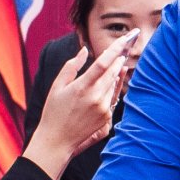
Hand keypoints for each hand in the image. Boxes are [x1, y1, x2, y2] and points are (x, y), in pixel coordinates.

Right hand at [23, 30, 134, 179]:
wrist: (57, 140)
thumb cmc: (54, 111)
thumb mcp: (57, 86)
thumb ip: (71, 66)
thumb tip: (85, 50)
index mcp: (82, 88)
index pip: (103, 64)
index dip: (115, 49)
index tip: (125, 39)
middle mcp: (95, 98)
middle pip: (113, 72)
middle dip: (119, 58)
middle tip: (126, 45)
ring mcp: (103, 108)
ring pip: (114, 84)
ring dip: (117, 72)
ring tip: (119, 61)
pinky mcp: (107, 117)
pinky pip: (113, 96)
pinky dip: (114, 86)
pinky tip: (114, 78)